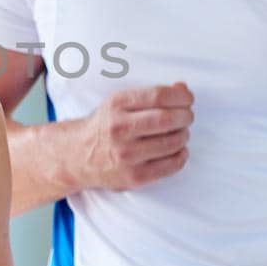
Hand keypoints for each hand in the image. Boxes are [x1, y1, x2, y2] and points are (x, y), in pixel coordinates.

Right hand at [78, 83, 193, 190]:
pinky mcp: (134, 176)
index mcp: (116, 105)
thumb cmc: (106, 126)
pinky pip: (172, 165)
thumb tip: (183, 89)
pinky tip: (177, 150)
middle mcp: (119, 129)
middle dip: (186, 116)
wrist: (78, 157)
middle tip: (187, 117)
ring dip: (184, 135)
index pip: (159, 96)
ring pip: (173, 142)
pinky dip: (181, 155)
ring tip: (180, 133)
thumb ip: (151, 95)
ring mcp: (127, 155)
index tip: (187, 99)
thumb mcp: (119, 103)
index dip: (181, 96)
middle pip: (168, 119)